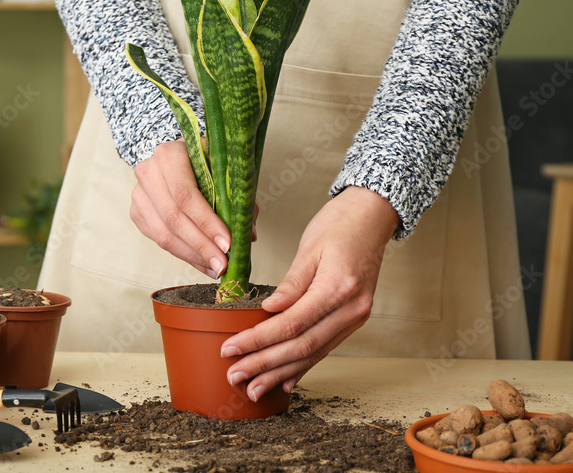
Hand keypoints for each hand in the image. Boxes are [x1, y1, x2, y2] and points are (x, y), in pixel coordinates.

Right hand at [130, 139, 234, 278]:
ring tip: (215, 267)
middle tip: (223, 264)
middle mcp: (148, 173)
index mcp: (169, 155)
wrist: (176, 157)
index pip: (185, 195)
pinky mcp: (137, 213)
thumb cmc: (204, 161)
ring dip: (192, 256)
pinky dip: (183, 255)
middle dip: (201, 246)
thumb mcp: (223, 168)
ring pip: (163, 235)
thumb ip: (236, 197)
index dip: (206, 222)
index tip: (227, 244)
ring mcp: (139, 194)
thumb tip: (247, 234)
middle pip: (173, 218)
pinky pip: (159, 240)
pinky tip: (202, 263)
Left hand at [219, 186, 399, 401]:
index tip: (231, 349)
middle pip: (303, 346)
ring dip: (281, 372)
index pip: (292, 324)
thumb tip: (269, 311)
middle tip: (236, 376)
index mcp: (338, 288)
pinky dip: (303, 365)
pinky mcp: (353, 319)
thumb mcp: (309, 247)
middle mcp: (352, 309)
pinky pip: (326, 347)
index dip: (259, 340)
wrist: (372, 216)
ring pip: (314, 353)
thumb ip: (291, 283)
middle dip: (266, 364)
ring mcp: (356, 317)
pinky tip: (285, 381)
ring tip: (254, 388)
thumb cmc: (339, 224)